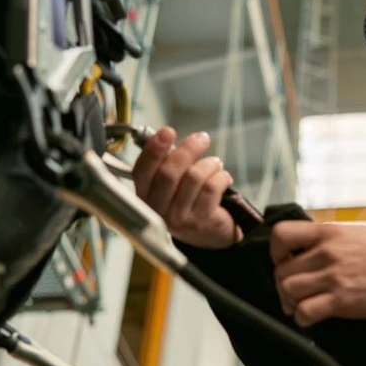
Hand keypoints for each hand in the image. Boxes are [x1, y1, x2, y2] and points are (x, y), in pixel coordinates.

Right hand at [131, 127, 240, 248]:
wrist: (207, 234)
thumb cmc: (186, 200)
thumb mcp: (169, 184)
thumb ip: (164, 162)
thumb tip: (165, 135)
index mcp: (144, 196)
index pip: (142, 171)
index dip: (154, 149)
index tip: (168, 131)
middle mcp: (156, 210)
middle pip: (170, 172)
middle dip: (188, 149)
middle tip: (202, 138)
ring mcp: (177, 218)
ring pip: (194, 177)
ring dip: (209, 164)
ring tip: (215, 163)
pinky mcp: (199, 221)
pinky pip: (211, 188)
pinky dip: (221, 176)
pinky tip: (223, 177)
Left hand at [270, 222, 365, 326]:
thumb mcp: (354, 233)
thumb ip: (329, 240)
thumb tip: (308, 251)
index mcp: (327, 233)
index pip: (282, 235)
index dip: (276, 252)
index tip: (285, 262)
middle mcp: (325, 253)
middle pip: (282, 271)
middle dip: (283, 286)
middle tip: (295, 294)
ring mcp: (332, 277)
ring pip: (288, 291)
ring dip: (290, 303)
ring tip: (301, 306)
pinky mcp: (341, 301)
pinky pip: (305, 312)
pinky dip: (302, 319)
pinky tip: (311, 318)